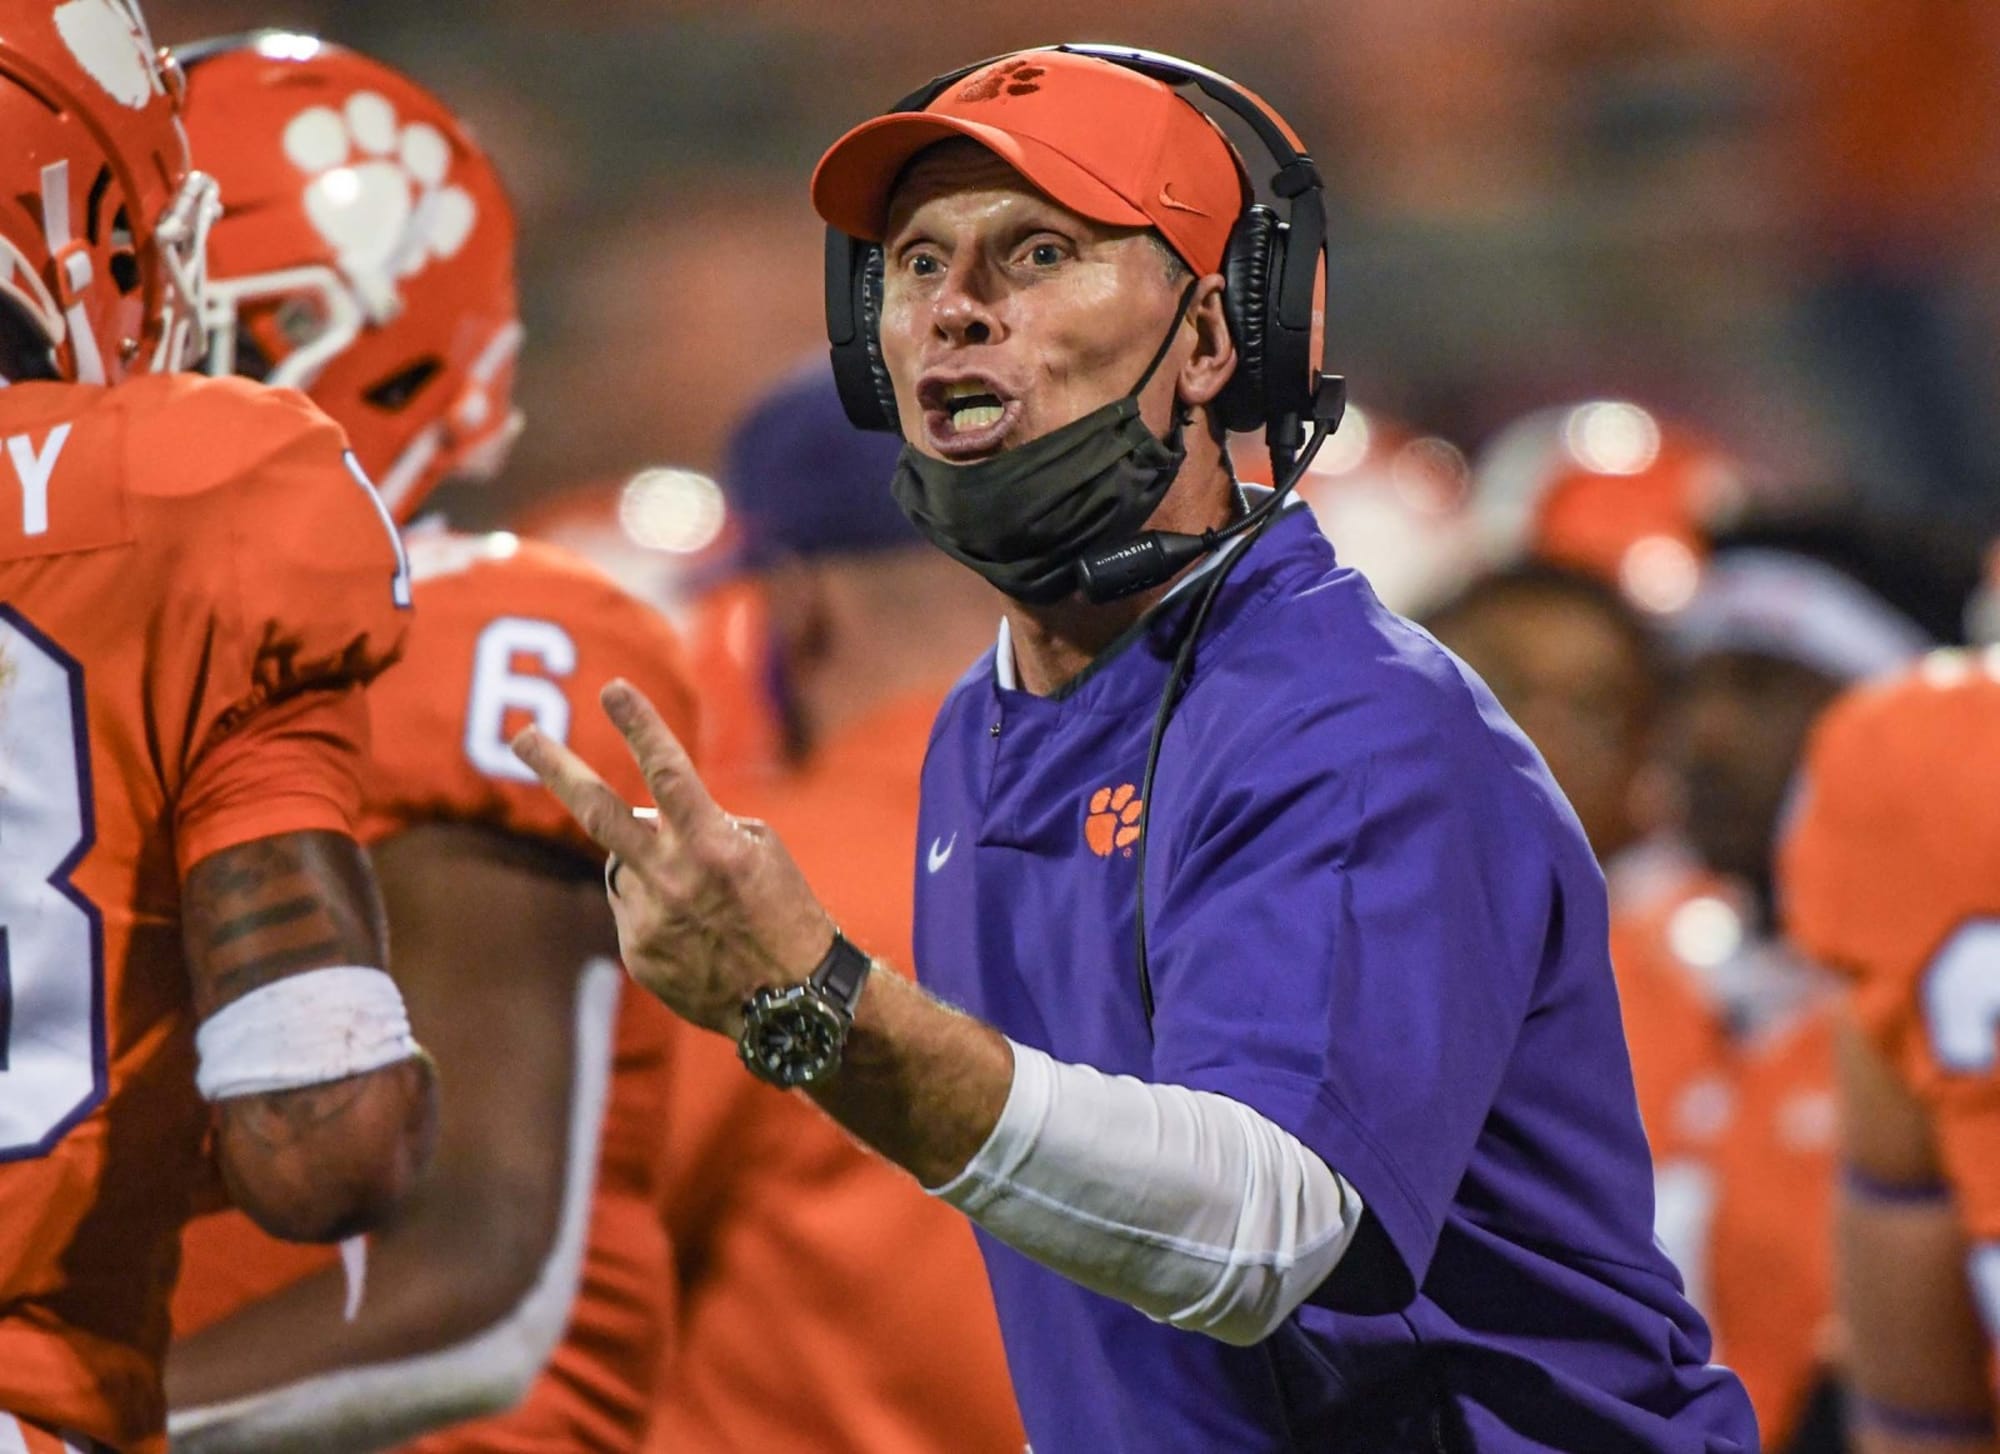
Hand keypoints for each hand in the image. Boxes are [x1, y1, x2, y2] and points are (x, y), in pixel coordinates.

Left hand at [512, 679, 834, 1036]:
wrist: (792, 1001)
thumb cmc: (785, 913)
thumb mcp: (758, 849)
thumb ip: (699, 823)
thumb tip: (648, 817)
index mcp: (713, 845)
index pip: (669, 772)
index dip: (641, 726)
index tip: (612, 688)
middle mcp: (673, 879)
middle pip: (599, 812)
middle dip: (557, 768)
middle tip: (522, 736)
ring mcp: (648, 919)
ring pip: (625, 864)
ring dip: (650, 865)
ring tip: (699, 900)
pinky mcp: (636, 953)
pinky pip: (633, 910)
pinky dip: (657, 911)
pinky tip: (695, 937)